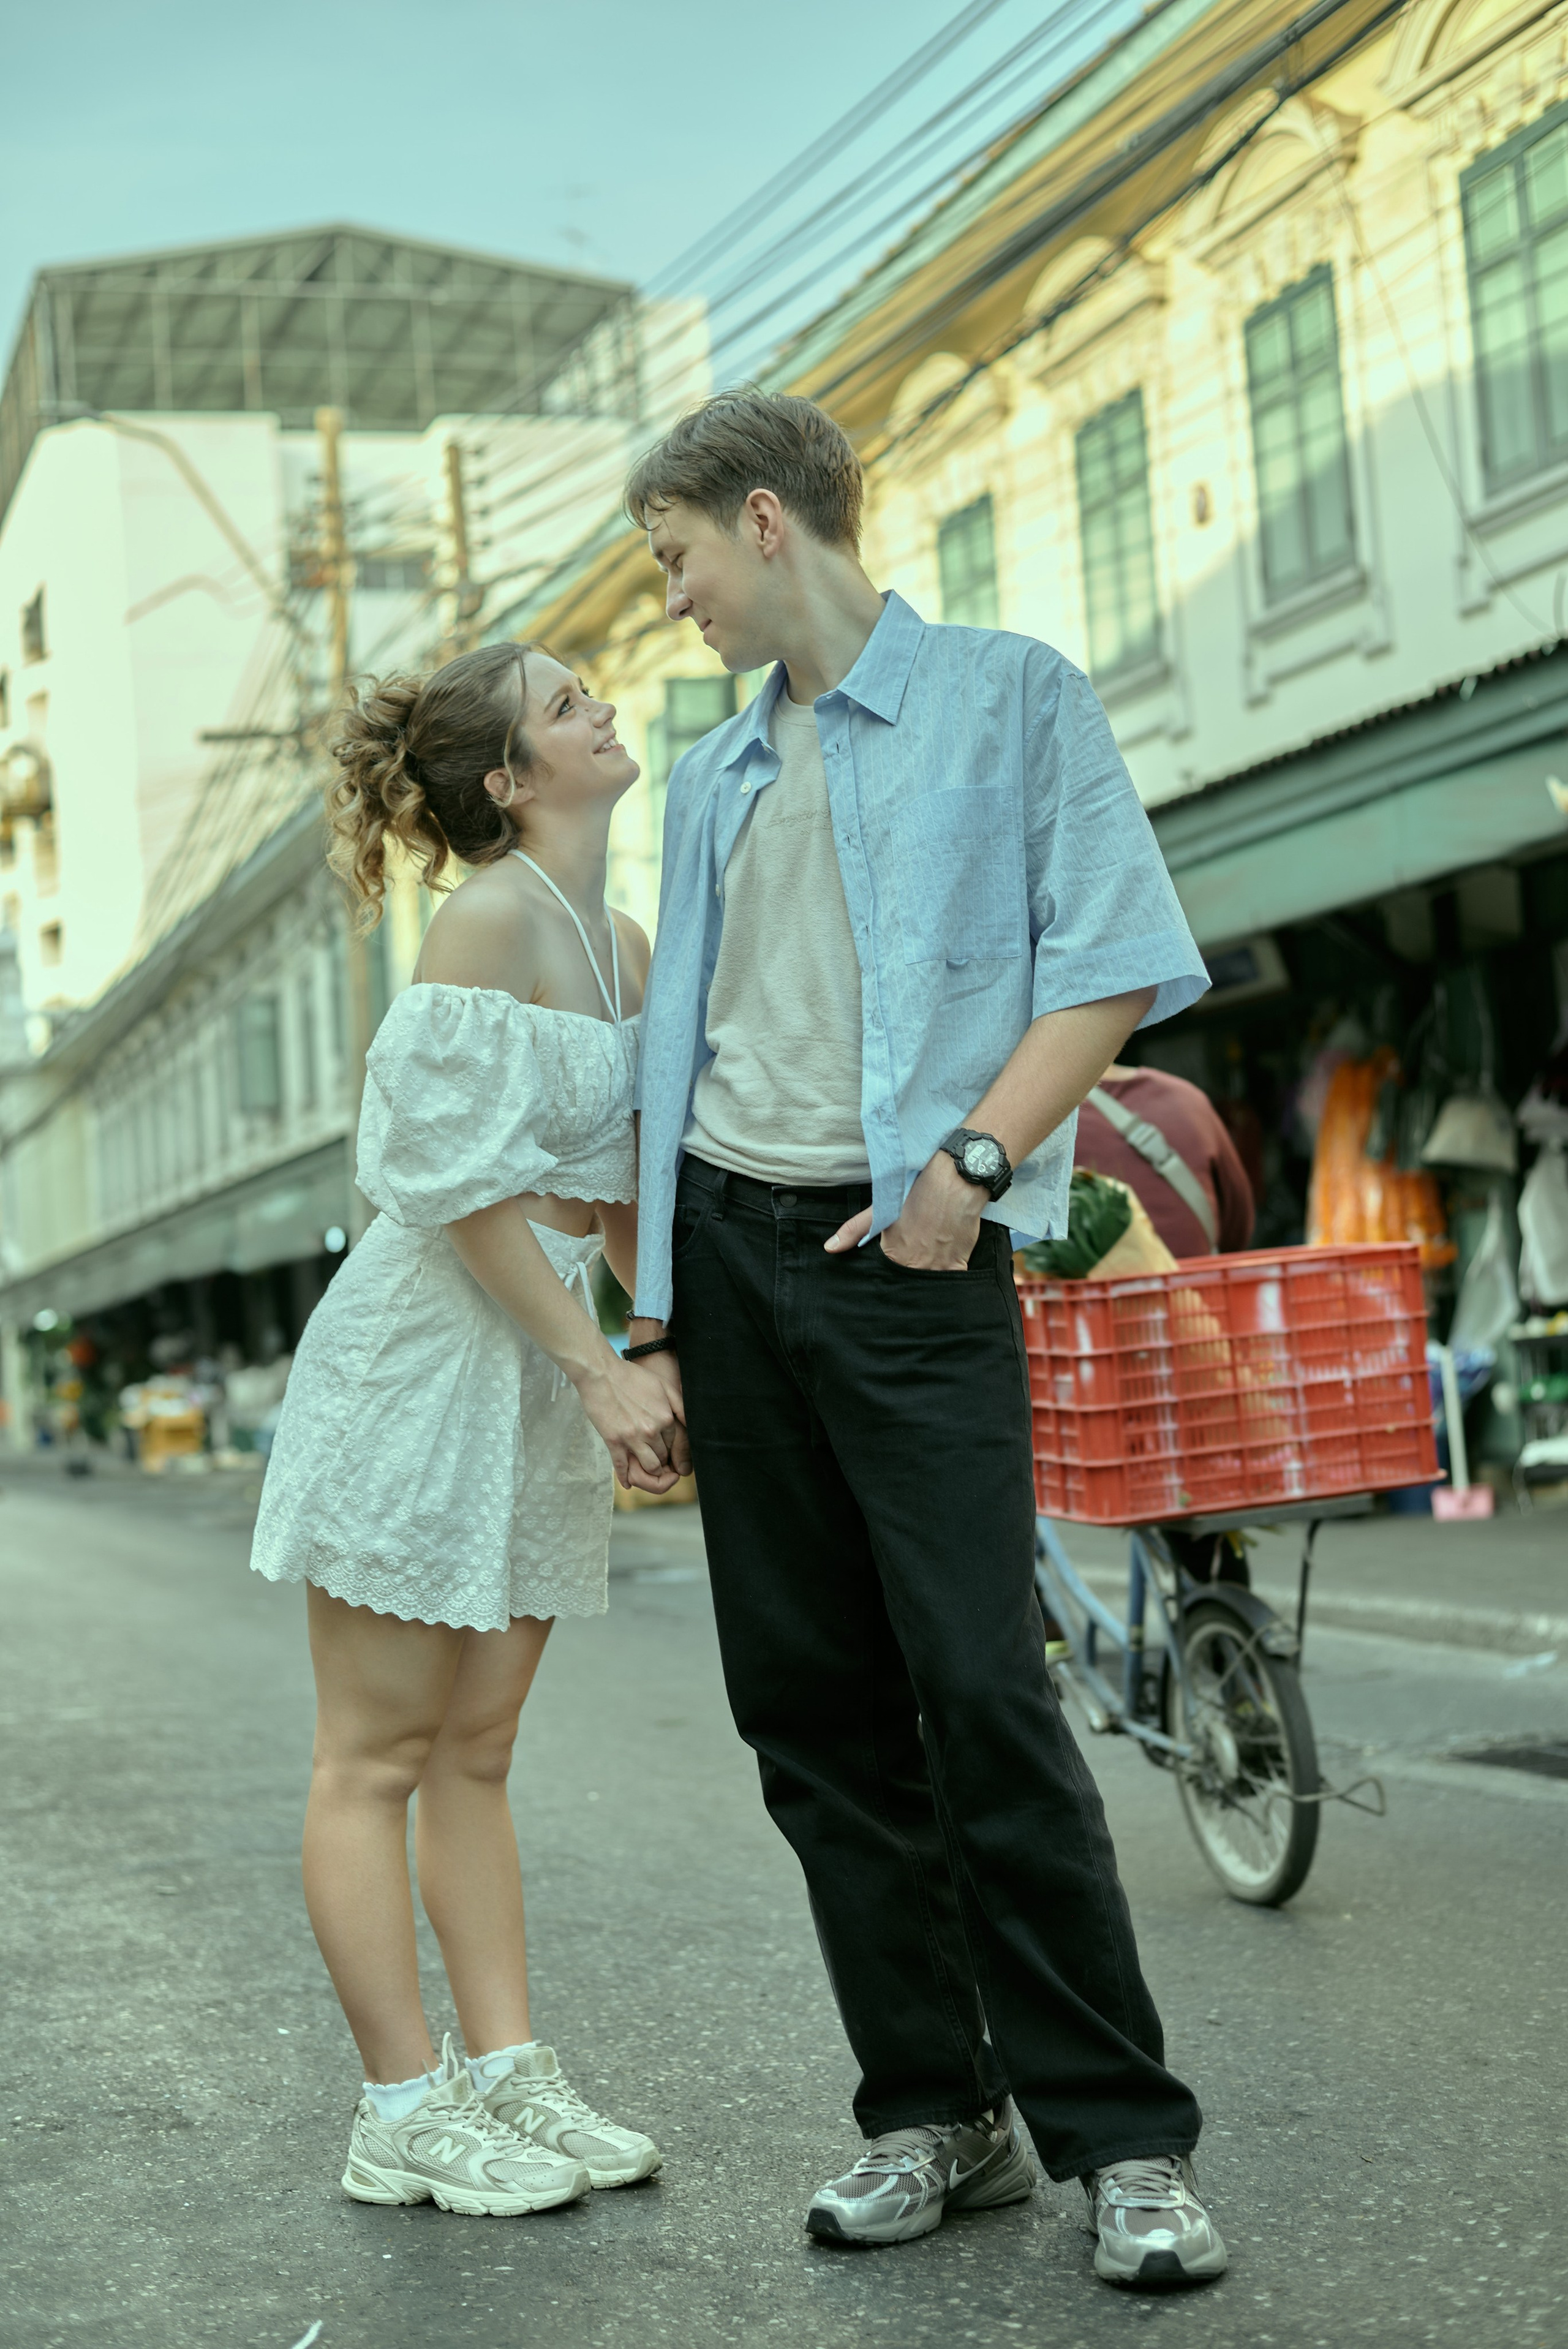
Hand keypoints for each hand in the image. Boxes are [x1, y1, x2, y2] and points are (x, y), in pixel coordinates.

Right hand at [573, 1354, 681, 1490]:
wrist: (601, 1374)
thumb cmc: (632, 1377)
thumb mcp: (663, 1386)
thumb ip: (681, 1406)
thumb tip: (693, 1426)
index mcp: (666, 1417)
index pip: (677, 1444)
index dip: (672, 1450)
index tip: (667, 1451)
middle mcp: (651, 1430)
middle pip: (664, 1457)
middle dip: (663, 1461)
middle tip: (656, 1460)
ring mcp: (632, 1437)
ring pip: (649, 1467)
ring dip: (649, 1470)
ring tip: (645, 1467)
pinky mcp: (614, 1441)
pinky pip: (623, 1468)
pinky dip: (626, 1478)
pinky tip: (627, 1482)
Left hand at [824, 1151, 984, 1268]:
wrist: (954, 1181)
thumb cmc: (916, 1192)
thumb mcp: (881, 1209)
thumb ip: (854, 1231)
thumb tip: (829, 1248)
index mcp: (893, 1256)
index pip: (888, 1276)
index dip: (891, 1270)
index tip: (896, 1261)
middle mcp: (915, 1266)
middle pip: (908, 1282)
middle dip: (908, 1275)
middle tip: (914, 1257)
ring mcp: (938, 1268)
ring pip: (929, 1283)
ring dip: (927, 1276)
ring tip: (929, 1259)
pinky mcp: (959, 1265)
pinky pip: (951, 1281)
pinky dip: (947, 1275)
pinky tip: (944, 1262)